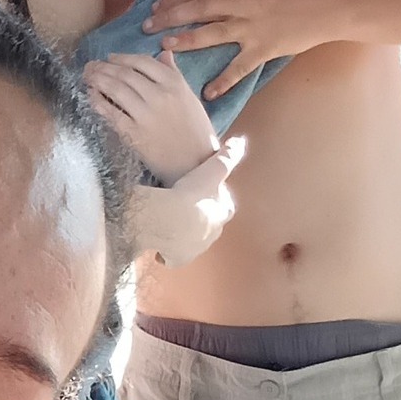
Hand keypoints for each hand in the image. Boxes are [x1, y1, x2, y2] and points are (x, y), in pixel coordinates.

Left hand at [85, 51, 218, 184]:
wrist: (195, 163)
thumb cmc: (195, 130)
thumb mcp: (189, 97)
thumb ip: (175, 74)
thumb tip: (164, 53)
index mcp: (175, 84)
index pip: (142, 62)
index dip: (122, 58)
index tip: (110, 58)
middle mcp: (160, 95)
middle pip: (125, 74)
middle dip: (103, 67)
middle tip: (90, 66)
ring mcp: (145, 114)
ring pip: (115, 89)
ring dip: (97, 79)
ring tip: (88, 77)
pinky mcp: (134, 134)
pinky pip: (110, 113)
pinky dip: (97, 101)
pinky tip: (90, 95)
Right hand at [135, 137, 244, 267]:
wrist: (168, 220)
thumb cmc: (192, 195)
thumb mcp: (212, 171)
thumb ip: (227, 156)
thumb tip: (241, 140)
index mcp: (222, 212)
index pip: (225, 205)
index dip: (216, 199)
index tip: (203, 193)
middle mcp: (213, 233)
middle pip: (209, 225)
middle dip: (200, 219)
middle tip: (185, 208)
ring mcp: (196, 248)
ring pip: (192, 242)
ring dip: (184, 236)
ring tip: (169, 226)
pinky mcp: (178, 258)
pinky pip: (173, 257)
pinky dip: (168, 254)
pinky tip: (159, 248)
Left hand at [145, 0, 328, 98]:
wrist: (330, 4)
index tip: (156, 4)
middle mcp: (242, 5)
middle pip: (198, 10)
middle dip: (169, 18)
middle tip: (147, 28)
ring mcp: (252, 29)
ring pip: (211, 35)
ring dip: (185, 41)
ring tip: (164, 48)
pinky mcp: (263, 50)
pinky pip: (239, 68)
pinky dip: (224, 82)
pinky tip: (207, 93)